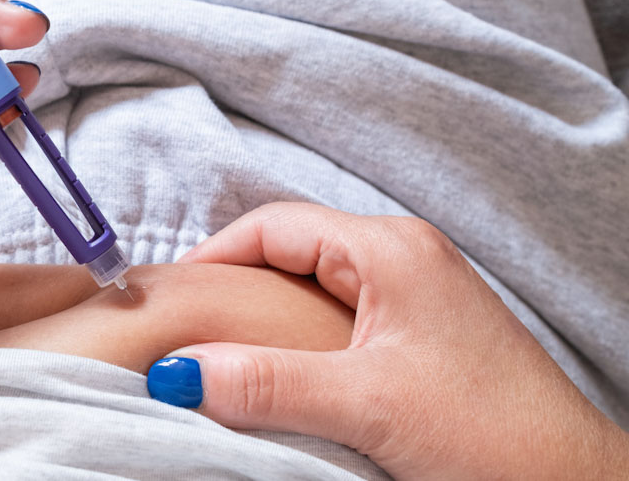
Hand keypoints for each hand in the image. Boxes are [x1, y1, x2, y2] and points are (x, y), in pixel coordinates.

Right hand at [147, 202, 628, 478]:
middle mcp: (403, 255)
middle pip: (288, 249)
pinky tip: (276, 372)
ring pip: (310, 283)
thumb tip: (176, 371)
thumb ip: (268, 382)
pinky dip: (294, 337)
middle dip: (231, 286)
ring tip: (220, 354)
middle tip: (184, 330)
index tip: (167, 302)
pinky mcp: (420, 330)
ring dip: (262, 315)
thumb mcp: (367, 404)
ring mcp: (414, 291)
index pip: (271, 226)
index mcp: (390, 249)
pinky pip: (336, 314)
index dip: (211, 259)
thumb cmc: (494, 435)